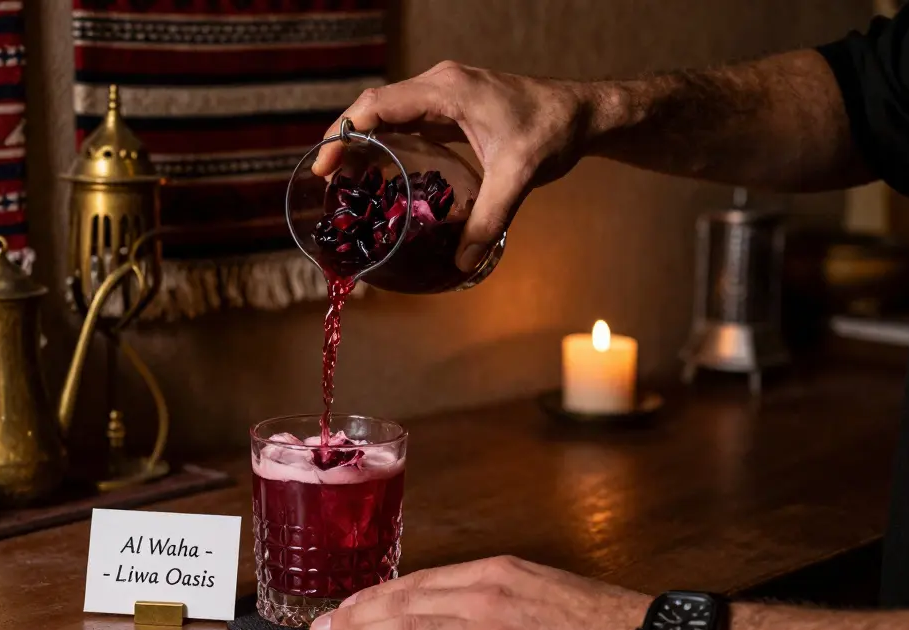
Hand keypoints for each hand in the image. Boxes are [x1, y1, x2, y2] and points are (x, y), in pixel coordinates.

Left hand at [308, 555, 657, 629]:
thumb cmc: (592, 621)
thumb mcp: (536, 587)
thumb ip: (489, 593)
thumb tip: (444, 606)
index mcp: (492, 572)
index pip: (416, 581)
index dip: (373, 596)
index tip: (344, 607)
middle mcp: (483, 594)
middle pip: (401, 603)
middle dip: (353, 616)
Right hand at [314, 62, 594, 272]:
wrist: (584, 113)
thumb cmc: (553, 132)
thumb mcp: (518, 178)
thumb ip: (488, 221)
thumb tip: (461, 265)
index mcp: (446, 90)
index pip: (376, 105)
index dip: (343, 133)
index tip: (323, 167)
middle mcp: (439, 85)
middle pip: (374, 107)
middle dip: (345, 140)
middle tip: (325, 181)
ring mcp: (445, 94)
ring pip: (388, 113)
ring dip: (364, 141)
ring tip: (344, 181)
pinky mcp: (452, 107)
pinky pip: (408, 120)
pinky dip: (387, 142)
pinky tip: (380, 172)